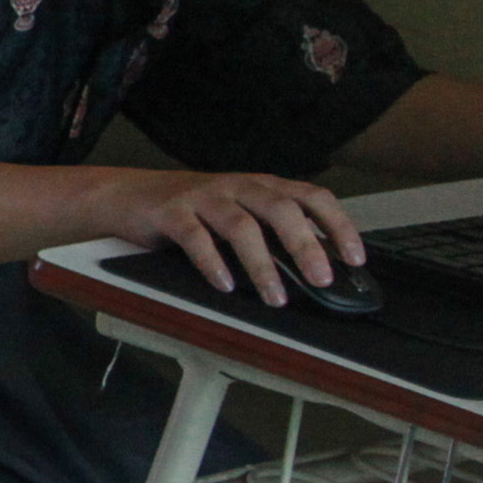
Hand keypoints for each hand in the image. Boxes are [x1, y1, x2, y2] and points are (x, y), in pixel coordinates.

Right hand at [102, 168, 362, 305]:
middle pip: (280, 210)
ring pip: (241, 226)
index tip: (354, 257)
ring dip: (262, 265)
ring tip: (275, 296)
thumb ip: (271, 233)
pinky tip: (225, 283)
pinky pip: (196, 237)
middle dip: (306, 246)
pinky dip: (214, 263)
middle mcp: (237, 186)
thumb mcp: (238, 213)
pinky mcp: (171, 211)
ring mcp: (203, 197)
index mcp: (260, 186)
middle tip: (321, 279)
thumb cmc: (191, 209)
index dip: (338, 225)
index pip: (312, 197)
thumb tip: (315, 269)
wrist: (128, 195)